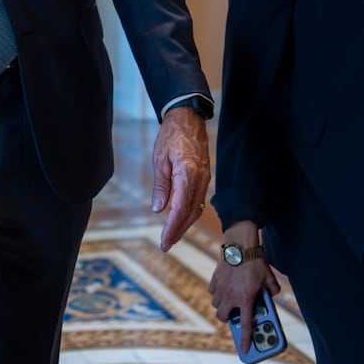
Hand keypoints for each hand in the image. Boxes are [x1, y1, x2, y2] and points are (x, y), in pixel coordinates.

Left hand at [150, 106, 209, 250]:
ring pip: (197, 209)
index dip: (172, 228)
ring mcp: (205, 178)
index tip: (164, 242)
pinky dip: (190, 213)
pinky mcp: (205, 176)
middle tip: (166, 245)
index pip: (180, 209)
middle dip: (178, 231)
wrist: (188, 118)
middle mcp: (200, 179)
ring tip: (171, 236)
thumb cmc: (171, 135)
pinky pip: (199, 200)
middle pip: (190, 213)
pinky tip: (181, 219)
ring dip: (184, 225)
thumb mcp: (160, 159)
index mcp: (187, 175)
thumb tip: (158, 209)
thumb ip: (161, 186)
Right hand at [207, 223, 280, 355]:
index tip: (245, 351)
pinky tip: (224, 287)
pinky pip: (213, 292)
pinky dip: (217, 292)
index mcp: (246, 300)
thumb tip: (273, 295)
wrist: (241, 245)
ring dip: (222, 305)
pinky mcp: (215, 279)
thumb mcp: (269, 278)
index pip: (246, 326)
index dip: (246, 340)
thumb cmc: (256, 262)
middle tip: (234, 314)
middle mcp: (231, 297)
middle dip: (227, 319)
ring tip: (230, 299)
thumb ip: (272, 290)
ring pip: (216, 304)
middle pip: (222, 318)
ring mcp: (220, 289)